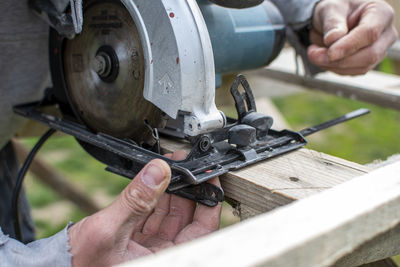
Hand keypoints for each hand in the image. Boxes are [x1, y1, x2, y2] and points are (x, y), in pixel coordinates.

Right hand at [68, 151, 221, 266]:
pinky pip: (154, 214)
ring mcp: (150, 248)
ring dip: (172, 190)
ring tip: (172, 168)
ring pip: (171, 214)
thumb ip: (135, 200)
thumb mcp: (107, 230)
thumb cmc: (77, 263)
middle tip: (187, 166)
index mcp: (163, 262)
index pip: (201, 231)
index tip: (211, 179)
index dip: (209, 203)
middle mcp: (161, 256)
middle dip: (189, 190)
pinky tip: (157, 180)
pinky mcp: (137, 240)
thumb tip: (159, 172)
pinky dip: (156, 196)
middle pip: (187, 220)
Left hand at [308, 0, 397, 74]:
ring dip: (332, 65)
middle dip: (339, 60)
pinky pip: (352, 72)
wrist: (333, 19)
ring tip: (314, 53)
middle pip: (369, 55)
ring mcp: (379, 50)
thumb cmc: (335, 10)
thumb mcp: (330, 9)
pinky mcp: (367, 63)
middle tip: (312, 54)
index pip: (369, 33)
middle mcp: (385, 34)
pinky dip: (333, 68)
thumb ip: (332, 22)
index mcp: (381, 13)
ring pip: (360, 68)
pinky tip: (322, 57)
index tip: (330, 53)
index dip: (349, 45)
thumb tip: (333, 40)